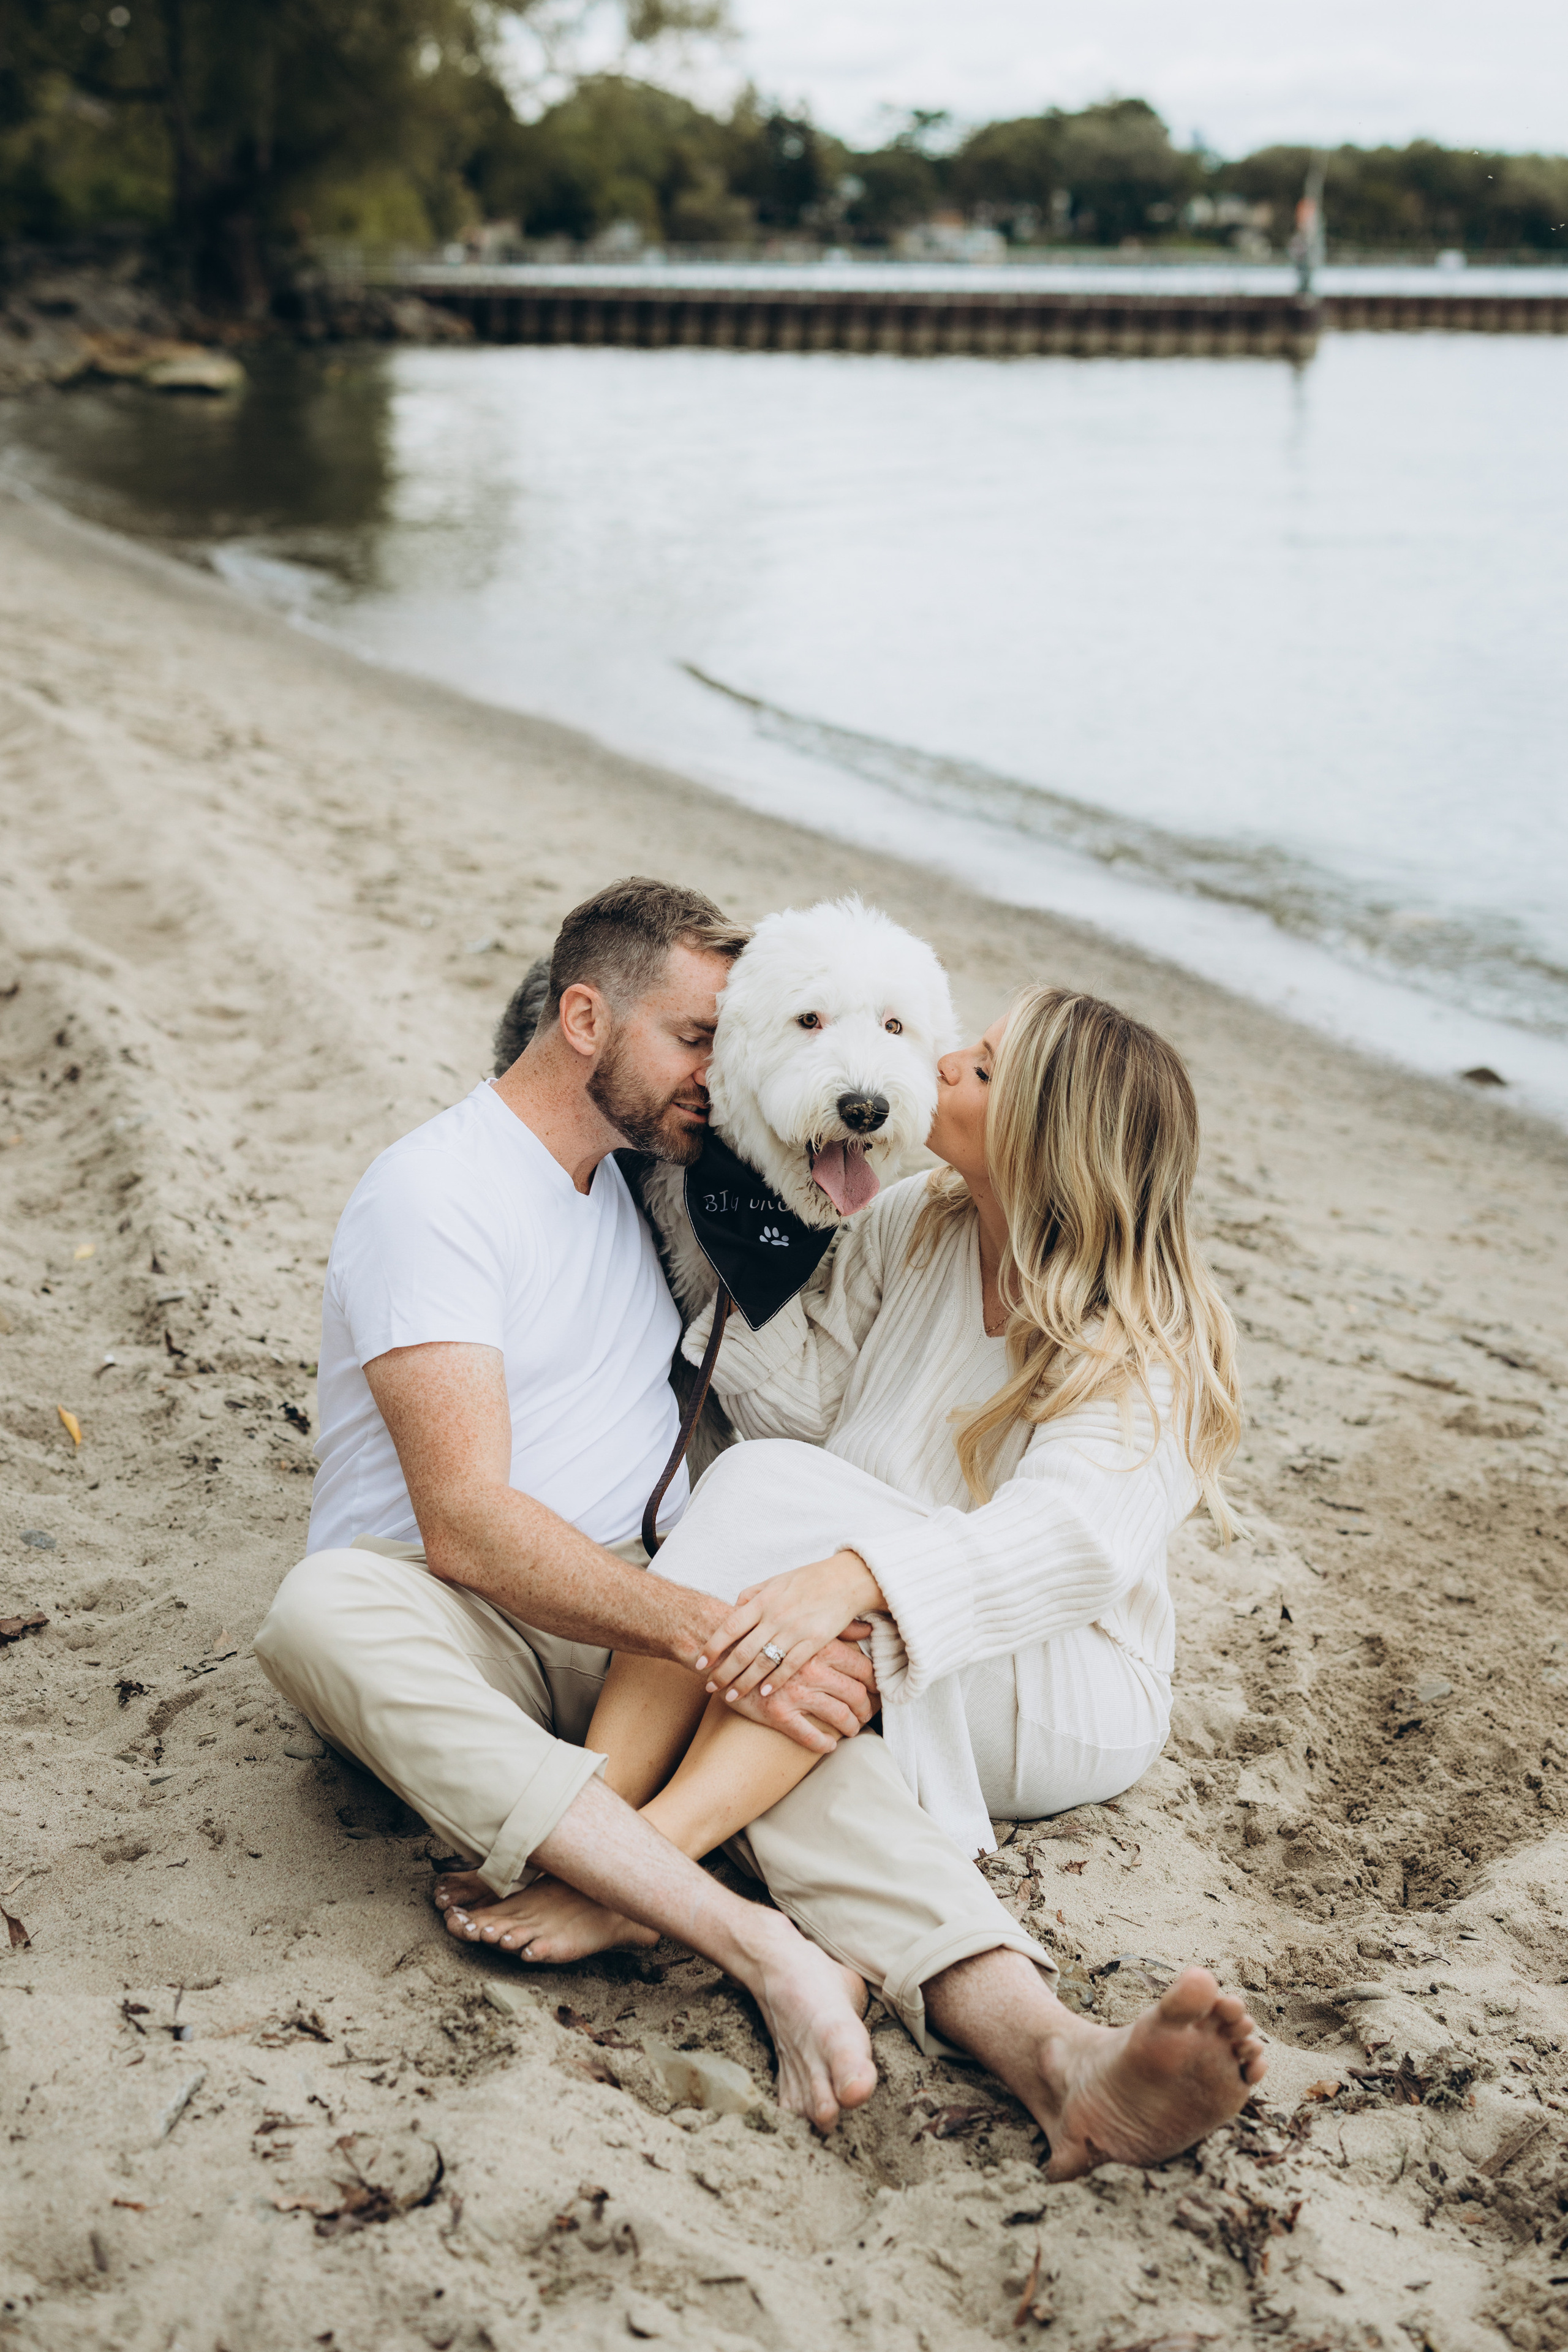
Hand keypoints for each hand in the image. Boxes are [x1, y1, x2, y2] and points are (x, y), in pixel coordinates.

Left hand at [696, 1551, 884, 1704]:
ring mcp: (794, 1630)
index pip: (730, 1627)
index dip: (712, 1647)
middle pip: (742, 1651)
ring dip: (744, 1682)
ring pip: (763, 1662)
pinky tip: (763, 1692)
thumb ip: (752, 1595)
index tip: (699, 1662)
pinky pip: (790, 1665)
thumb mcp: (775, 1581)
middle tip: (710, 1687)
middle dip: (723, 1672)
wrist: (846, 1580)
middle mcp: (775, 1616)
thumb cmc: (808, 1580)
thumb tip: (733, 1609)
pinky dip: (775, 1681)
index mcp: (763, 1601)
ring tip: (731, 1696)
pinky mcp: (814, 1641)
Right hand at [730, 1634, 878, 1753]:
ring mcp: (795, 1693)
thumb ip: (837, 1628)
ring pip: (838, 1716)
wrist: (722, 1646)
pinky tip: (829, 1746)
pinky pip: (810, 1736)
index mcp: (821, 1647)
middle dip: (866, 1709)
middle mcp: (812, 1670)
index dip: (874, 1683)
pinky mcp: (777, 1713)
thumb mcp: (803, 1623)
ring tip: (851, 1730)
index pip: (863, 1668)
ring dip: (850, 1727)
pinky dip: (824, 1744)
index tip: (876, 1691)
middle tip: (867, 1714)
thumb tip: (867, 1630)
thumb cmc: (767, 1634)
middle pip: (855, 1694)